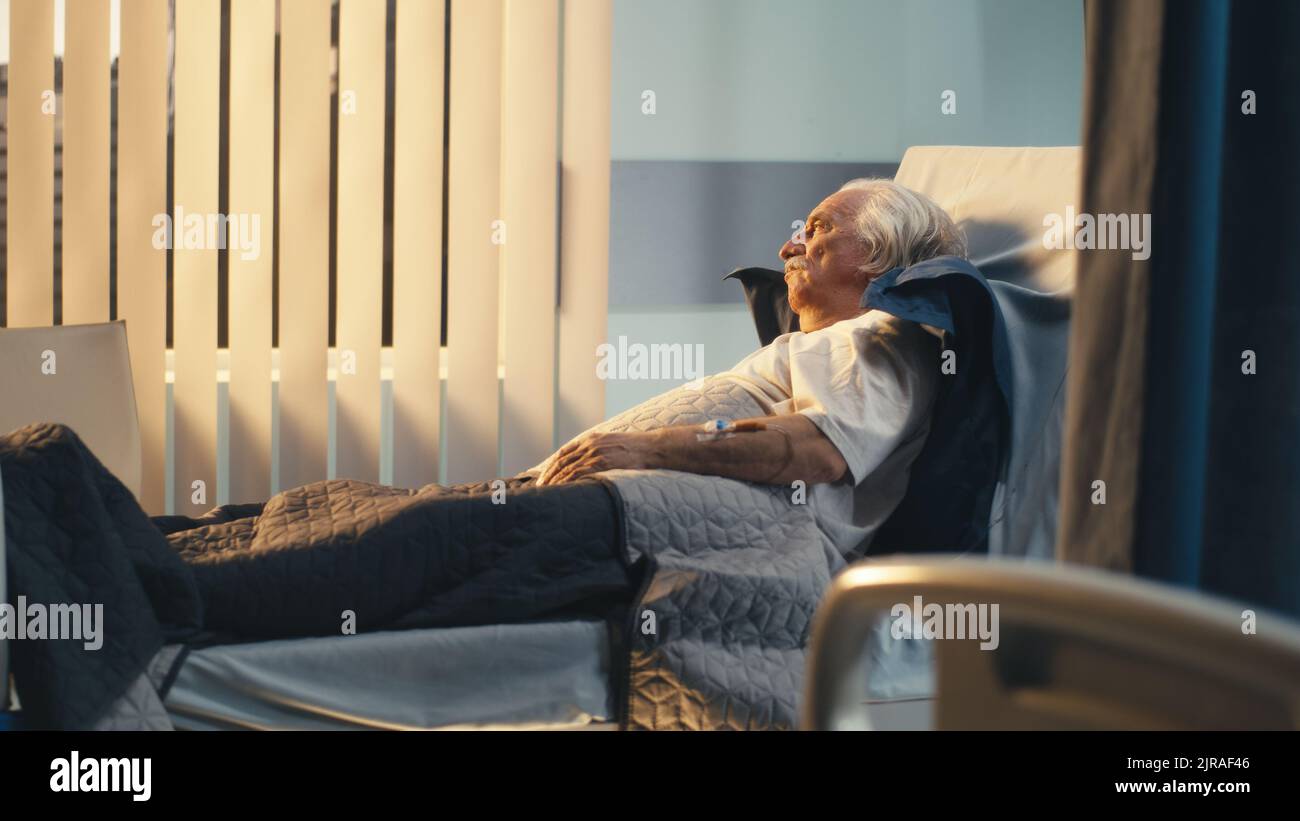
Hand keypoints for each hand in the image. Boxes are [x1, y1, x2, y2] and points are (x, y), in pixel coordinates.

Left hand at [535, 430, 654, 485]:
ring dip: (555, 481)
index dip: (552, 465)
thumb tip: (589, 465)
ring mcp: (595, 453)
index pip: (564, 452)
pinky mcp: (602, 462)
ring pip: (567, 468)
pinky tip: (561, 490)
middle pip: (562, 460)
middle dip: (549, 474)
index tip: (544, 476)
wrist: (652, 447)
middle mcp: (590, 444)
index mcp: (591, 439)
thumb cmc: (636, 449)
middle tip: (540, 488)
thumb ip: (599, 451)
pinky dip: (567, 482)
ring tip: (547, 492)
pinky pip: (578, 473)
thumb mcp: (613, 444)